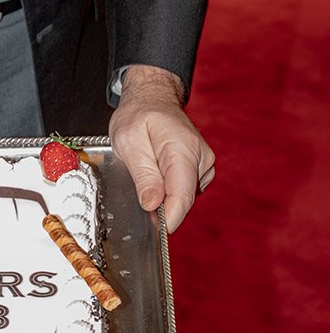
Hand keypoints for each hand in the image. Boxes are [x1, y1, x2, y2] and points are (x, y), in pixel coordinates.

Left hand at [109, 65, 214, 232]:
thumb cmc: (138, 116)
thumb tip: (153, 204)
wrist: (153, 99)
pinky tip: (156, 178)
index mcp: (183, 149)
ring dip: (165, 199)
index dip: (170, 218)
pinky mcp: (200, 170)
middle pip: (184, 200)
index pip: (182, 194)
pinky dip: (170, 193)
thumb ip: (143, 175)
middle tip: (137, 203)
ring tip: (145, 178)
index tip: (157, 233)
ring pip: (184, 198)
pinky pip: (185, 191)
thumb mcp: (129, 142)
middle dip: (163, 210)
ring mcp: (204, 164)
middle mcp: (200, 158)